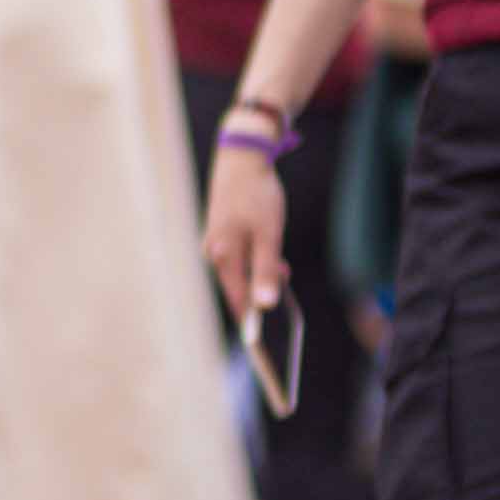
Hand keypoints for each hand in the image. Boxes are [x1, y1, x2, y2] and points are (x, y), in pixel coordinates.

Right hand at [202, 141, 289, 321]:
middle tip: (285, 277)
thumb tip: (264, 305)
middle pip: (238, 285)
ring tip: (281, 262)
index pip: (238, 299)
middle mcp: (214, 251)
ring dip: (260, 272)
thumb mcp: (268, 234)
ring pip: (239, 269)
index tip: (261, 343)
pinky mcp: (220, 230)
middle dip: (261, 291)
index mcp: (222, 256)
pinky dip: (254, 258)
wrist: (242, 156)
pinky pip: (237, 255)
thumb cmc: (256, 194)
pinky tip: (268, 247)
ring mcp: (215, 240)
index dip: (251, 321)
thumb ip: (266, 271)